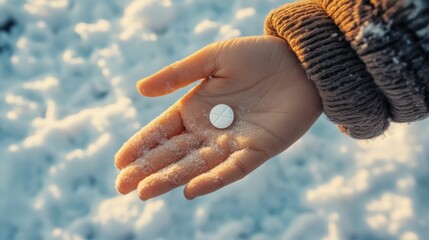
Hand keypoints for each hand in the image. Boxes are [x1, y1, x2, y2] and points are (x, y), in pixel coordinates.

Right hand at [114, 36, 321, 199]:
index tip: (119, 161)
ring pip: (196, 165)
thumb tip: (139, 89)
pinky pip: (232, 170)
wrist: (299, 61)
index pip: (161, 131)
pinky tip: (190, 190)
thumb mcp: (212, 58)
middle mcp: (209, 129)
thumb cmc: (256, 56)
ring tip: (144, 192)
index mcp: (195, 108)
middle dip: (147, 169)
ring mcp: (232, 142)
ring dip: (171, 178)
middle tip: (122, 186)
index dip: (141, 145)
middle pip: (173, 153)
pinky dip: (212, 180)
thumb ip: (178, 75)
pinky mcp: (257, 150)